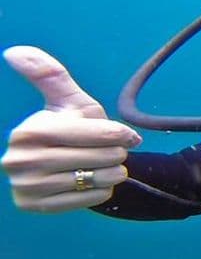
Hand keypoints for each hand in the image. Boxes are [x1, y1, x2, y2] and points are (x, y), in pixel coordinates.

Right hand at [1, 46, 141, 211]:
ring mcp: (24, 186)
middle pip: (96, 157)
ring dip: (112, 173)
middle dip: (115, 153)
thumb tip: (13, 51)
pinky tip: (95, 182)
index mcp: (28, 132)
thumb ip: (49, 74)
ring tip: (108, 166)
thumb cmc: (71, 126)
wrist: (63, 165)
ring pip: (95, 179)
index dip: (116, 134)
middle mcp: (19, 161)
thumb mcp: (68, 100)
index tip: (129, 135)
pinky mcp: (34, 207)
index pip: (91, 134)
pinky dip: (101, 190)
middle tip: (115, 152)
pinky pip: (88, 200)